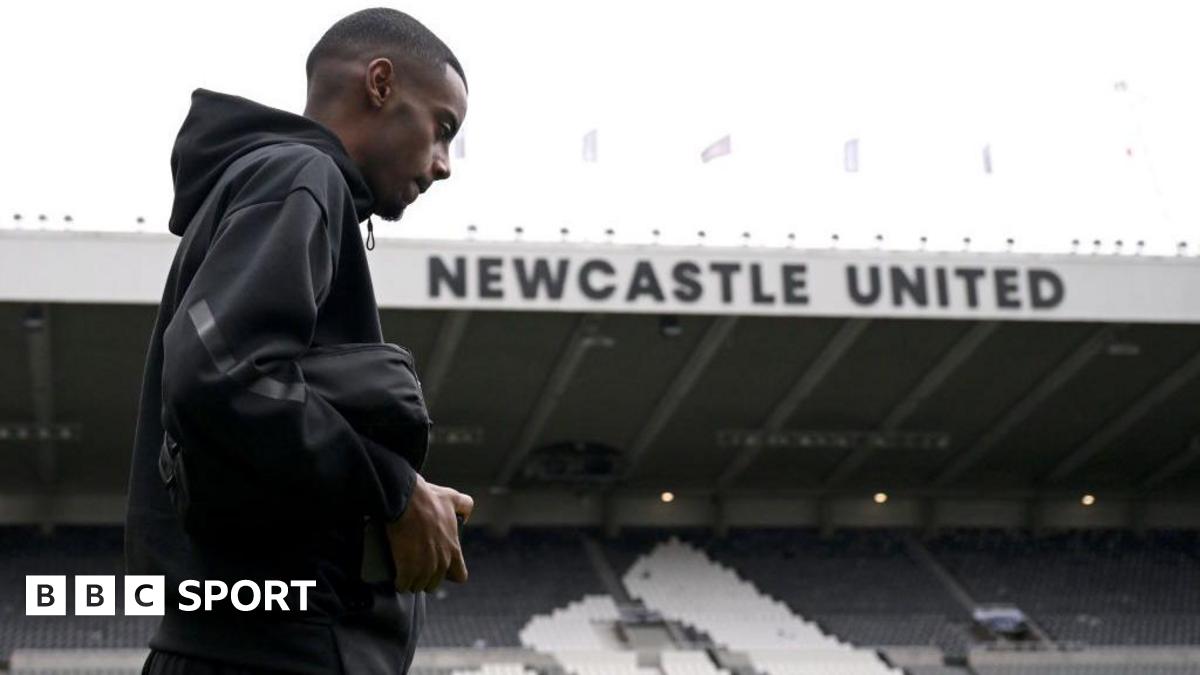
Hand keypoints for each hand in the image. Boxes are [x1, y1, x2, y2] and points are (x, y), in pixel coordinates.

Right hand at [384, 473, 473, 592]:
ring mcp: (423, 567)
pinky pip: (403, 585)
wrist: (405, 501)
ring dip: (412, 582)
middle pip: (434, 583)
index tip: (441, 568)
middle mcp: (441, 562)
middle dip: (426, 579)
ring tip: (405, 573)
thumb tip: (466, 516)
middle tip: (417, 569)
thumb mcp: (452, 498)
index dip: (450, 574)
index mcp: (453, 549)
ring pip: (418, 586)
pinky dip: (399, 583)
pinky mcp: (406, 568)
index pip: (460, 576)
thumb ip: (465, 506)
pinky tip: (396, 578)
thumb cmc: (428, 499)